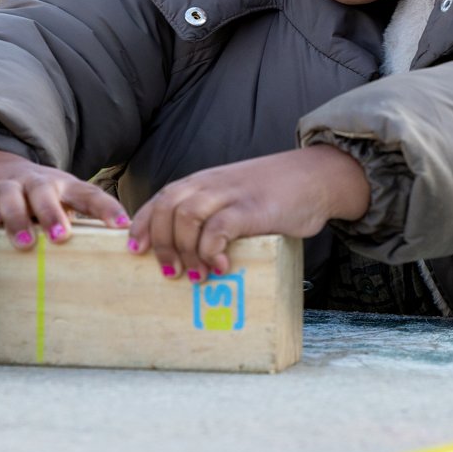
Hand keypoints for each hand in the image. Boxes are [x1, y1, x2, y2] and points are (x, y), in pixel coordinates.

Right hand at [0, 148, 130, 248]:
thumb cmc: (35, 203)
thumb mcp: (59, 209)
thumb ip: (78, 228)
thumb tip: (110, 262)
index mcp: (64, 188)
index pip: (89, 195)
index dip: (106, 209)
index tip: (122, 226)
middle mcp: (38, 183)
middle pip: (46, 192)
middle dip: (54, 214)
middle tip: (62, 237)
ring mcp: (10, 186)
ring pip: (14, 195)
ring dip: (20, 218)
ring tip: (26, 243)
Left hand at [128, 145, 370, 280]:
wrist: (317, 176)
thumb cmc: (276, 193)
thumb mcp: (237, 197)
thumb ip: (215, 214)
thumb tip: (190, 254)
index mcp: (205, 182)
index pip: (161, 198)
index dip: (143, 225)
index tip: (135, 251)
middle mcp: (213, 184)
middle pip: (168, 207)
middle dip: (161, 243)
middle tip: (169, 273)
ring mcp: (232, 194)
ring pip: (187, 216)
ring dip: (184, 251)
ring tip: (195, 276)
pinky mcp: (253, 209)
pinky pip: (219, 228)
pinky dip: (212, 251)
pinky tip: (221, 268)